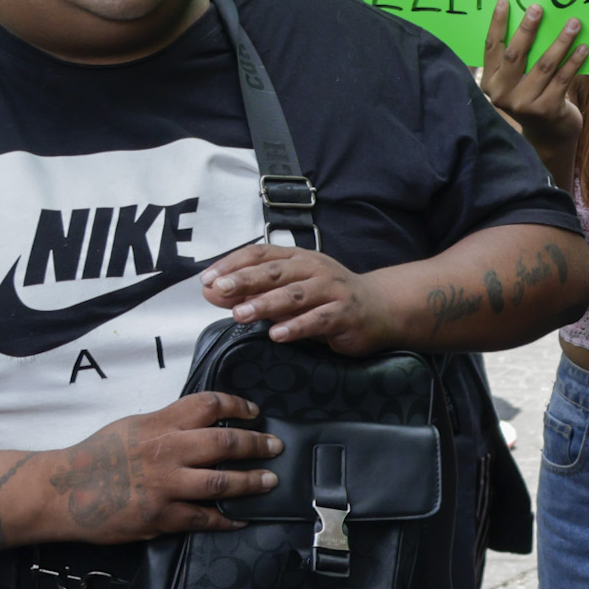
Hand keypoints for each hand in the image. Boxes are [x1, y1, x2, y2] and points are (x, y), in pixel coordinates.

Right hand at [35, 393, 283, 541]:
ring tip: (269, 481)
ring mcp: (165, 486)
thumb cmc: (94, 456)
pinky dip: (227, 519)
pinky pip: (204, 519)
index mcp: (159, 424)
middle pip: (226, 443)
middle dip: (257, 445)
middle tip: (275, 447)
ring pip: (222, 483)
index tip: (254, 413)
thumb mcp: (132, 426)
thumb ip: (167, 423)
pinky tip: (241, 518)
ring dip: (251, 482)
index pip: (209, 404)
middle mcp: (166, 451)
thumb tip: (203, 421)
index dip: (238, 406)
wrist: (61, 491)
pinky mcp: (161, 516)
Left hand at [204, 245, 397, 351]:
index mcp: (297, 259)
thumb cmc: (328, 299)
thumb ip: (253, 292)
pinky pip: (319, 319)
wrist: (380, 307)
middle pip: (275, 271)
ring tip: (241, 314)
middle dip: (244, 280)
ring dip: (266, 303)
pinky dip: (297, 326)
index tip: (208, 279)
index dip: (232, 264)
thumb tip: (211, 292)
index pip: (260, 254)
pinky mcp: (345, 313)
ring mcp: (332, 290)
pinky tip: (278, 334)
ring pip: (295, 294)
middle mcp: (314, 269)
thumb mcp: (288, 292)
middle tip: (219, 290)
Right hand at [478, 0, 585, 173]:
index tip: (504, 0)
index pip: (491, 47)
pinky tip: (584, 48)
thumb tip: (530, 15)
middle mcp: (502, 94)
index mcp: (490, 82)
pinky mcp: (547, 109)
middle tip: (539, 7)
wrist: (549, 134)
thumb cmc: (533, 96)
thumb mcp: (516, 80)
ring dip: (560, 42)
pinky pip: (563, 79)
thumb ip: (516, 57)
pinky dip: (574, 61)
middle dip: (527, 28)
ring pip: (543, 65)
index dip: (497, 23)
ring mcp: (524, 104)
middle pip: (515, 54)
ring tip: (573, 24)